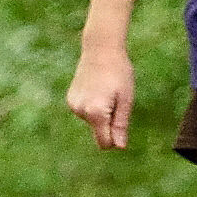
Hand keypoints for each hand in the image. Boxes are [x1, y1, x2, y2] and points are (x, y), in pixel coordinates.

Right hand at [66, 31, 138, 153]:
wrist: (100, 49)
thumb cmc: (119, 73)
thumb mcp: (126, 99)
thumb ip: (121, 124)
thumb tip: (119, 147)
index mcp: (96, 112)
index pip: (104, 143)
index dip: (115, 140)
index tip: (122, 126)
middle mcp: (80, 111)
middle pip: (98, 132)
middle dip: (109, 124)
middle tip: (117, 100)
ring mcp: (73, 105)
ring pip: (92, 122)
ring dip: (101, 114)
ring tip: (107, 92)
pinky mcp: (70, 99)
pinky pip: (85, 112)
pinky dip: (93, 107)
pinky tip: (98, 89)